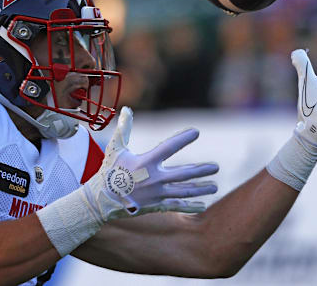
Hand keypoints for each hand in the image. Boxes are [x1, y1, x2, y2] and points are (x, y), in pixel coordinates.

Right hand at [83, 107, 218, 220]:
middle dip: (201, 170)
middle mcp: (154, 179)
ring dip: (200, 189)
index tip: (197, 132)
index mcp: (146, 162)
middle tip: (216, 167)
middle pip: (183, 174)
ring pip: (183, 191)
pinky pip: (176, 206)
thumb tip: (126, 109)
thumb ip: (124, 129)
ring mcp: (156, 194)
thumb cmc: (109, 171)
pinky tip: (203, 206)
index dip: (183, 139)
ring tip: (214, 186)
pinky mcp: (155, 205)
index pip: (168, 147)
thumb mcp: (115, 149)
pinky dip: (190, 207)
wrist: (101, 200)